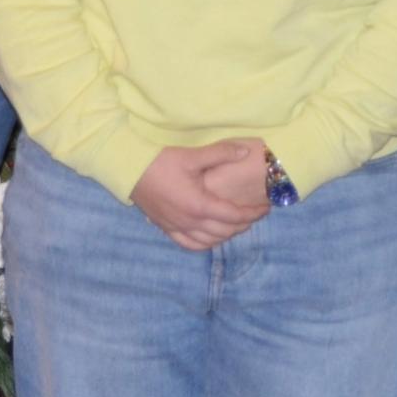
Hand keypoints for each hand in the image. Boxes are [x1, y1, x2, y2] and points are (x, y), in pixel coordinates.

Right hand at [132, 141, 270, 250]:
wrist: (130, 170)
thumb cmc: (161, 162)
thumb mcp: (193, 155)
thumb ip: (221, 153)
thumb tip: (244, 152)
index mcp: (199, 205)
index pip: (234, 216)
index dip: (252, 214)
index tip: (265, 208)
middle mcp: (190, 222)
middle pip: (225, 231)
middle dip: (244, 224)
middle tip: (255, 214)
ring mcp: (177, 227)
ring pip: (209, 241)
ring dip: (226, 235)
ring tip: (237, 224)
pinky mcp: (166, 228)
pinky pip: (189, 244)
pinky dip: (205, 244)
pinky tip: (211, 237)